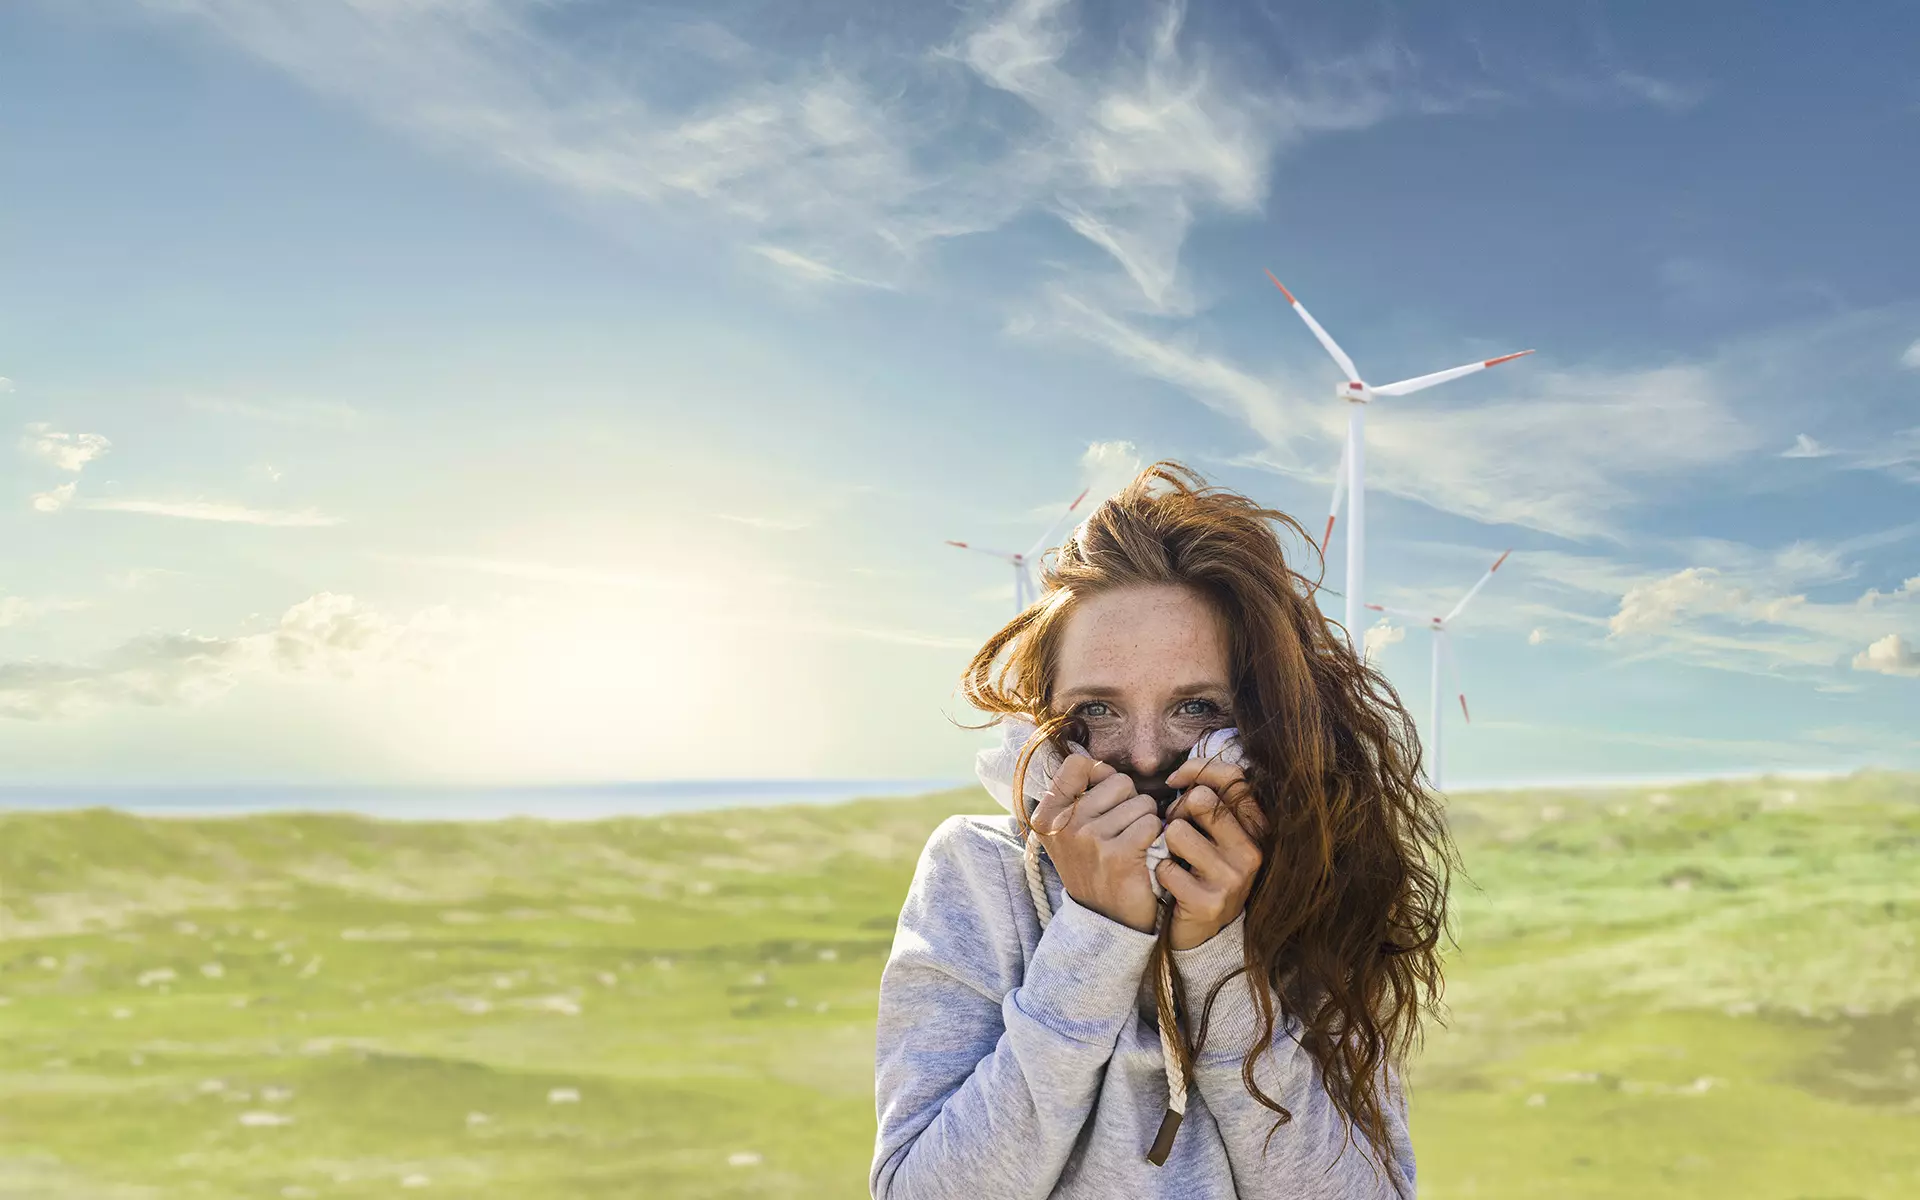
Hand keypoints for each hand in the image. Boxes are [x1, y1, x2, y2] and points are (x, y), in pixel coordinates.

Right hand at [1032, 755, 1163, 934]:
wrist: (1106, 922)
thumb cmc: (1095, 868)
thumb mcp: (1069, 833)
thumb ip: (1075, 795)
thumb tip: (1091, 758)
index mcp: (1047, 816)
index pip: (1078, 764)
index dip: (1101, 776)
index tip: (1104, 800)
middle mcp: (1063, 825)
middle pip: (1118, 781)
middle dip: (1130, 802)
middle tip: (1121, 832)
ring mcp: (1089, 840)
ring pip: (1141, 802)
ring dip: (1146, 822)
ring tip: (1133, 845)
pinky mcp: (1118, 855)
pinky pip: (1151, 823)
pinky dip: (1157, 837)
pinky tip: (1145, 854)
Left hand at [1157, 755, 1266, 949]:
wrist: (1203, 933)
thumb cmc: (1201, 870)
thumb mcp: (1214, 833)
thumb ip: (1205, 800)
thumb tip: (1177, 776)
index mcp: (1256, 829)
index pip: (1233, 777)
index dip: (1198, 769)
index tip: (1175, 780)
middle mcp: (1251, 851)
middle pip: (1201, 800)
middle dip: (1177, 811)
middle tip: (1176, 833)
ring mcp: (1232, 879)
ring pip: (1177, 832)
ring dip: (1166, 845)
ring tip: (1175, 859)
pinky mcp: (1210, 902)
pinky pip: (1166, 868)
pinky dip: (1160, 874)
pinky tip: (1172, 886)